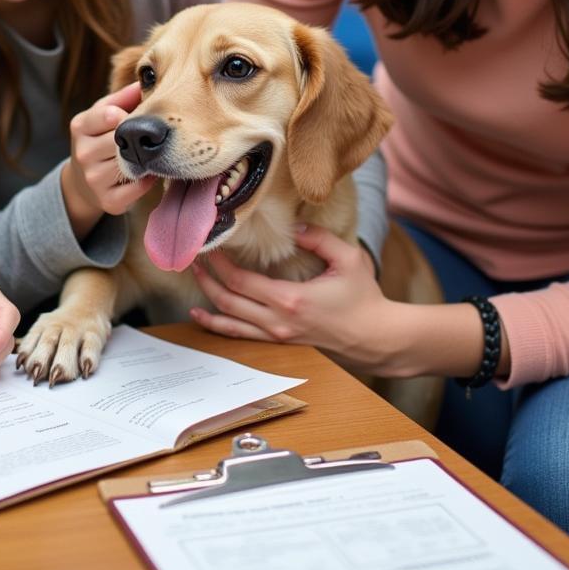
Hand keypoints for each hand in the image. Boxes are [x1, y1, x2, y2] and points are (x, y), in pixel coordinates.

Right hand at [62, 81, 155, 233]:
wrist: (83, 181)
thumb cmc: (100, 137)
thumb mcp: (104, 113)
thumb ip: (123, 96)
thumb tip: (146, 78)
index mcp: (80, 126)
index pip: (109, 115)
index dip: (129, 115)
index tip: (134, 118)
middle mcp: (82, 153)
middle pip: (123, 140)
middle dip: (139, 138)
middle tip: (154, 136)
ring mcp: (93, 179)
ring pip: (132, 163)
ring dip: (147, 158)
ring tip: (154, 153)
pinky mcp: (107, 201)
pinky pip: (138, 188)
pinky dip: (148, 180)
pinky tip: (149, 172)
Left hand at [189, 224, 397, 373]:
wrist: (376, 338)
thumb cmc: (364, 298)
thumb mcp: (348, 259)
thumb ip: (319, 238)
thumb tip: (293, 226)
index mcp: (291, 299)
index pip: (242, 281)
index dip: (220, 265)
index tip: (209, 247)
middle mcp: (278, 321)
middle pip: (228, 300)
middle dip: (206, 278)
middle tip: (192, 257)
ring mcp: (277, 336)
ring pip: (230, 321)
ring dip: (207, 301)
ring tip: (194, 279)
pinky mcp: (279, 343)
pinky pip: (241, 336)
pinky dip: (218, 326)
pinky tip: (203, 317)